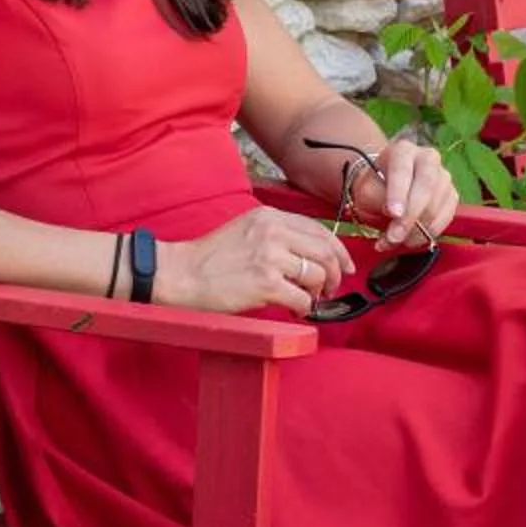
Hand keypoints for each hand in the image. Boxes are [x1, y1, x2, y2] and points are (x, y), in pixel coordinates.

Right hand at [156, 209, 357, 316]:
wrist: (181, 274)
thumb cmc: (211, 257)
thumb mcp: (246, 230)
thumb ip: (278, 235)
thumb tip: (310, 255)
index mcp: (270, 216)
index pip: (319, 229)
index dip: (338, 250)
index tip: (345, 265)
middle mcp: (273, 231)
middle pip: (325, 251)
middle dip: (335, 273)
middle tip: (330, 288)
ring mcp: (270, 257)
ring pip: (317, 274)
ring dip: (318, 291)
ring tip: (307, 299)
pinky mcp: (265, 283)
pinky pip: (302, 298)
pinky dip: (305, 307)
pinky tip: (296, 310)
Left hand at [344, 137, 457, 246]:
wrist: (385, 190)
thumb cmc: (374, 188)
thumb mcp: (366, 192)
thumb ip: (378, 200)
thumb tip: (396, 216)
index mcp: (403, 151)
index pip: (402, 169)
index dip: (398, 192)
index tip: (392, 213)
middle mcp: (428, 158)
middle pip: (426, 185)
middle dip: (410, 215)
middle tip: (395, 237)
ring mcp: (443, 176)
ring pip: (437, 204)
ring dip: (417, 230)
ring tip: (396, 241)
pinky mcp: (451, 196)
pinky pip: (446, 217)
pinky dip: (428, 233)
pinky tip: (411, 240)